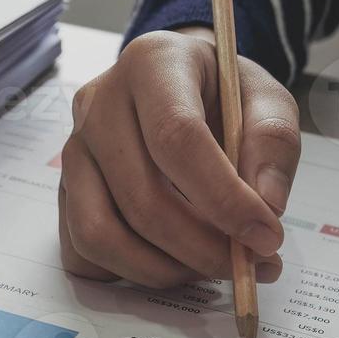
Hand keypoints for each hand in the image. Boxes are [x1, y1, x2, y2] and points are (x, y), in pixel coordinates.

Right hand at [58, 28, 298, 286]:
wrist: (178, 87)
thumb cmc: (221, 93)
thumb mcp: (266, 99)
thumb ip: (274, 143)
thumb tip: (266, 207)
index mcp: (151, 64)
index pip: (176, 137)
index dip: (223, 197)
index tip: (266, 236)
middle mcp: (98, 105)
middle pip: (139, 196)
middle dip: (201, 248)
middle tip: (249, 265)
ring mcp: (73, 151)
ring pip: (99, 233)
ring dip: (162, 270)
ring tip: (209, 266)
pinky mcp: (64, 191)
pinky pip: (82, 253)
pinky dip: (129, 273)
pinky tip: (171, 261)